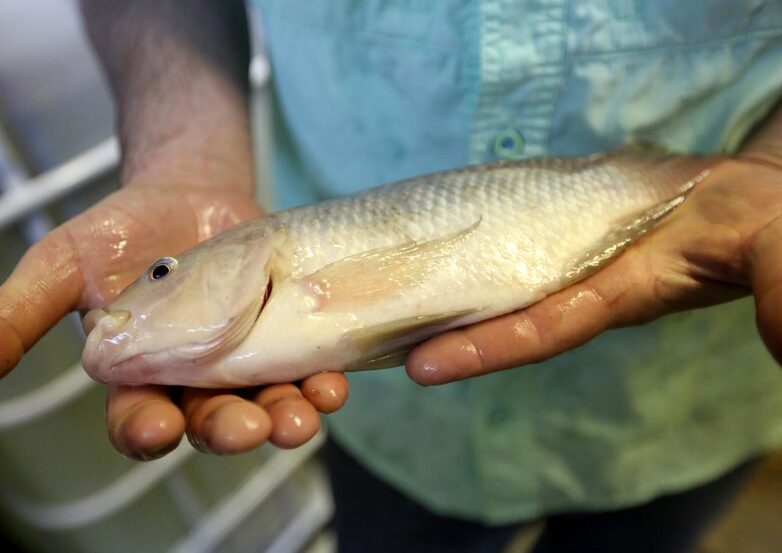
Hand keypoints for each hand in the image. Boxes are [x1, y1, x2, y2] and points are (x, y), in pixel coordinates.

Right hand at [0, 180, 347, 459]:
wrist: (191, 195)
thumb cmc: (122, 232)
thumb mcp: (61, 265)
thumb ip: (12, 317)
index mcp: (139, 377)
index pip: (137, 419)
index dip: (145, 429)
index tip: (156, 426)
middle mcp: (196, 382)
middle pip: (211, 422)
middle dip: (229, 429)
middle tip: (250, 427)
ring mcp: (248, 363)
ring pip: (265, 404)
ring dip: (285, 416)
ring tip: (303, 415)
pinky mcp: (287, 337)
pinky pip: (307, 370)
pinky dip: (321, 380)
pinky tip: (332, 383)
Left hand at [407, 127, 781, 384]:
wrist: (733, 196)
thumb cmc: (751, 223)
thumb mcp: (773, 254)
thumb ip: (780, 287)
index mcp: (615, 296)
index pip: (541, 329)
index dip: (484, 350)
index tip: (421, 368)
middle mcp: (574, 286)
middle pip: (493, 314)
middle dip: (433, 330)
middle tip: (361, 338)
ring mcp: (557, 262)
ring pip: (485, 282)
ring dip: (434, 294)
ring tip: (370, 297)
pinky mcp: (549, 233)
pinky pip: (492, 245)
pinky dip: (456, 254)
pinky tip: (417, 250)